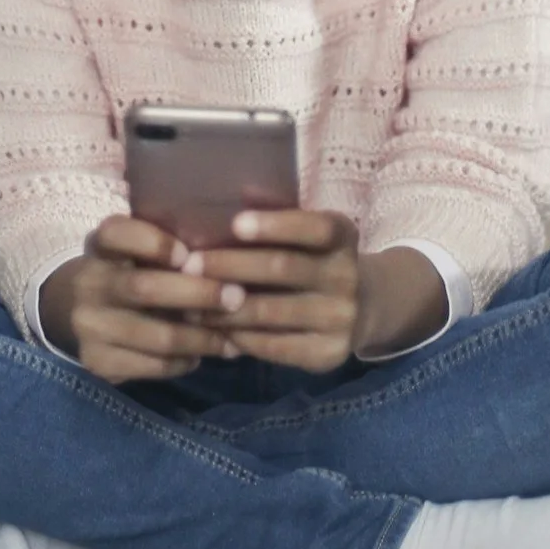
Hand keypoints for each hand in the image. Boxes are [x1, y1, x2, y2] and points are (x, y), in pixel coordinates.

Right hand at [40, 214, 244, 384]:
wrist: (72, 313)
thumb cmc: (125, 273)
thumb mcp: (134, 251)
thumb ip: (169, 251)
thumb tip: (228, 264)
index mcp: (101, 246)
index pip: (116, 234)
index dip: (153, 243)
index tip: (187, 255)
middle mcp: (89, 283)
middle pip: (145, 288)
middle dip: (198, 293)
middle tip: (237, 298)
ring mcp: (89, 326)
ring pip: (157, 335)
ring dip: (202, 338)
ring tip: (232, 340)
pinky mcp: (97, 361)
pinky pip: (153, 366)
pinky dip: (184, 362)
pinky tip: (201, 356)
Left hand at [187, 208, 364, 372]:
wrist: (360, 309)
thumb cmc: (312, 260)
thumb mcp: (305, 235)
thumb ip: (276, 219)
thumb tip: (238, 194)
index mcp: (342, 236)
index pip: (313, 227)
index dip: (275, 225)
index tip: (235, 224)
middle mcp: (346, 276)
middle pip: (283, 268)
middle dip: (231, 265)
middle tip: (189, 265)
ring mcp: (341, 318)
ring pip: (272, 312)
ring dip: (224, 307)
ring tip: (190, 302)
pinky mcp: (328, 354)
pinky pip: (274, 346)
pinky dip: (239, 336)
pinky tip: (215, 329)